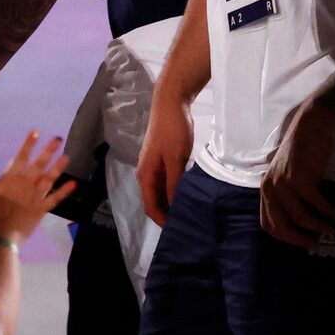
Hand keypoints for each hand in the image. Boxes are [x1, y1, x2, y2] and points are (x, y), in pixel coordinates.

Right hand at [0, 131, 71, 245]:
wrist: (0, 237)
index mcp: (10, 178)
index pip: (21, 156)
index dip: (29, 144)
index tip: (36, 132)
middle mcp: (26, 184)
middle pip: (40, 163)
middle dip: (49, 150)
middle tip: (58, 138)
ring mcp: (36, 196)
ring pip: (50, 178)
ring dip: (58, 166)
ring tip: (66, 156)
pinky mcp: (42, 209)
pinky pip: (56, 198)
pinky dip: (65, 190)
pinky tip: (74, 183)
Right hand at [139, 91, 192, 226]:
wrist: (170, 103)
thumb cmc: (172, 130)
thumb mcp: (176, 158)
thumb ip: (174, 183)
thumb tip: (174, 206)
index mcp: (145, 174)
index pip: (150, 206)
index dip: (161, 220)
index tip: (176, 231)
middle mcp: (146, 173)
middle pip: (154, 201)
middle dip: (167, 214)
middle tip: (186, 225)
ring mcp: (154, 166)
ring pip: (161, 192)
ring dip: (171, 203)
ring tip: (189, 212)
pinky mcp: (162, 160)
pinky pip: (166, 182)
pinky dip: (174, 191)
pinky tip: (187, 194)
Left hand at [260, 95, 334, 246]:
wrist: (310, 128)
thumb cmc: (303, 154)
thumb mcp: (288, 177)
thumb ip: (288, 197)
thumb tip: (302, 224)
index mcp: (266, 190)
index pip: (268, 224)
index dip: (285, 237)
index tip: (302, 240)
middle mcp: (270, 188)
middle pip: (281, 226)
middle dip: (299, 239)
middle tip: (316, 243)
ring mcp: (284, 183)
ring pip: (300, 217)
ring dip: (318, 226)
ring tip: (331, 228)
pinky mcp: (300, 178)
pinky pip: (314, 203)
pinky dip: (326, 211)